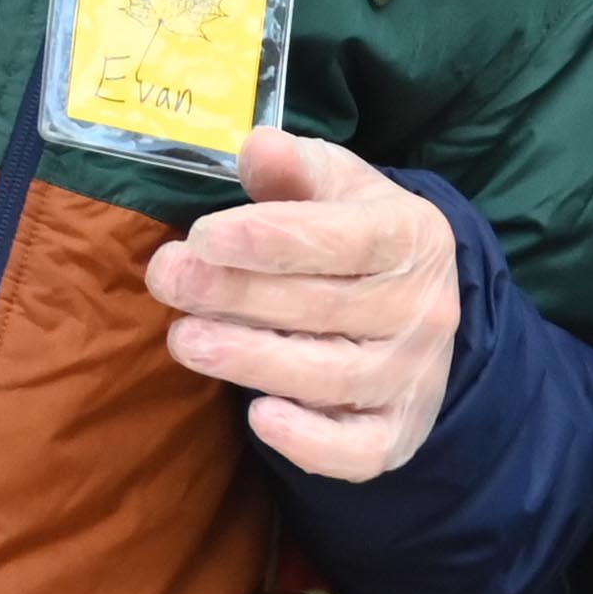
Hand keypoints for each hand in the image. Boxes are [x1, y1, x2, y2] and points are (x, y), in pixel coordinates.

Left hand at [147, 128, 462, 480]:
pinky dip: (310, 441)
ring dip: (252, 359)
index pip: (345, 240)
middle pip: (325, 306)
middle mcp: (424, 308)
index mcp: (412, 237)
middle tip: (168, 278)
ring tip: (185, 339)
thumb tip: (256, 144)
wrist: (419, 310)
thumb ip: (296, 170)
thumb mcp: (338, 190)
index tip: (202, 235)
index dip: (272, 238)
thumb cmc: (358, 240)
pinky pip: (357, 450)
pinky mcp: (395, 432)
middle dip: (237, 293)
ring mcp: (413, 375)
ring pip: (331, 376)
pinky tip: (259, 417)